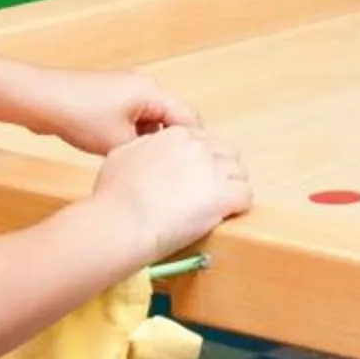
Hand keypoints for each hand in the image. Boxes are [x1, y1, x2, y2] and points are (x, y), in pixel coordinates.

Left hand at [32, 67, 200, 155]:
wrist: (40, 100)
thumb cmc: (79, 115)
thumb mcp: (119, 142)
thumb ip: (149, 152)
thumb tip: (164, 162)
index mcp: (153, 92)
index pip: (189, 118)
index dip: (194, 145)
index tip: (195, 168)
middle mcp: (144, 86)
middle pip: (170, 118)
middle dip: (169, 144)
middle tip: (169, 171)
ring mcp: (126, 90)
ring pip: (150, 120)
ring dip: (147, 140)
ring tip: (142, 164)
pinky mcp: (110, 97)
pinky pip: (133, 118)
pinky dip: (132, 134)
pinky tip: (121, 152)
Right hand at [91, 124, 252, 255]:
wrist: (121, 223)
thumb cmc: (114, 196)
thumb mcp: (121, 155)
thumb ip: (143, 147)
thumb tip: (149, 151)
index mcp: (176, 135)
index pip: (204, 141)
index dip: (202, 162)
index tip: (195, 178)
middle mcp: (198, 147)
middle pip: (226, 154)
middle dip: (220, 172)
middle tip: (208, 194)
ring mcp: (214, 170)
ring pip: (238, 174)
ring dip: (231, 189)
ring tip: (217, 208)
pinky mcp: (225, 195)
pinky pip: (245, 196)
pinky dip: (238, 207)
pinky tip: (226, 216)